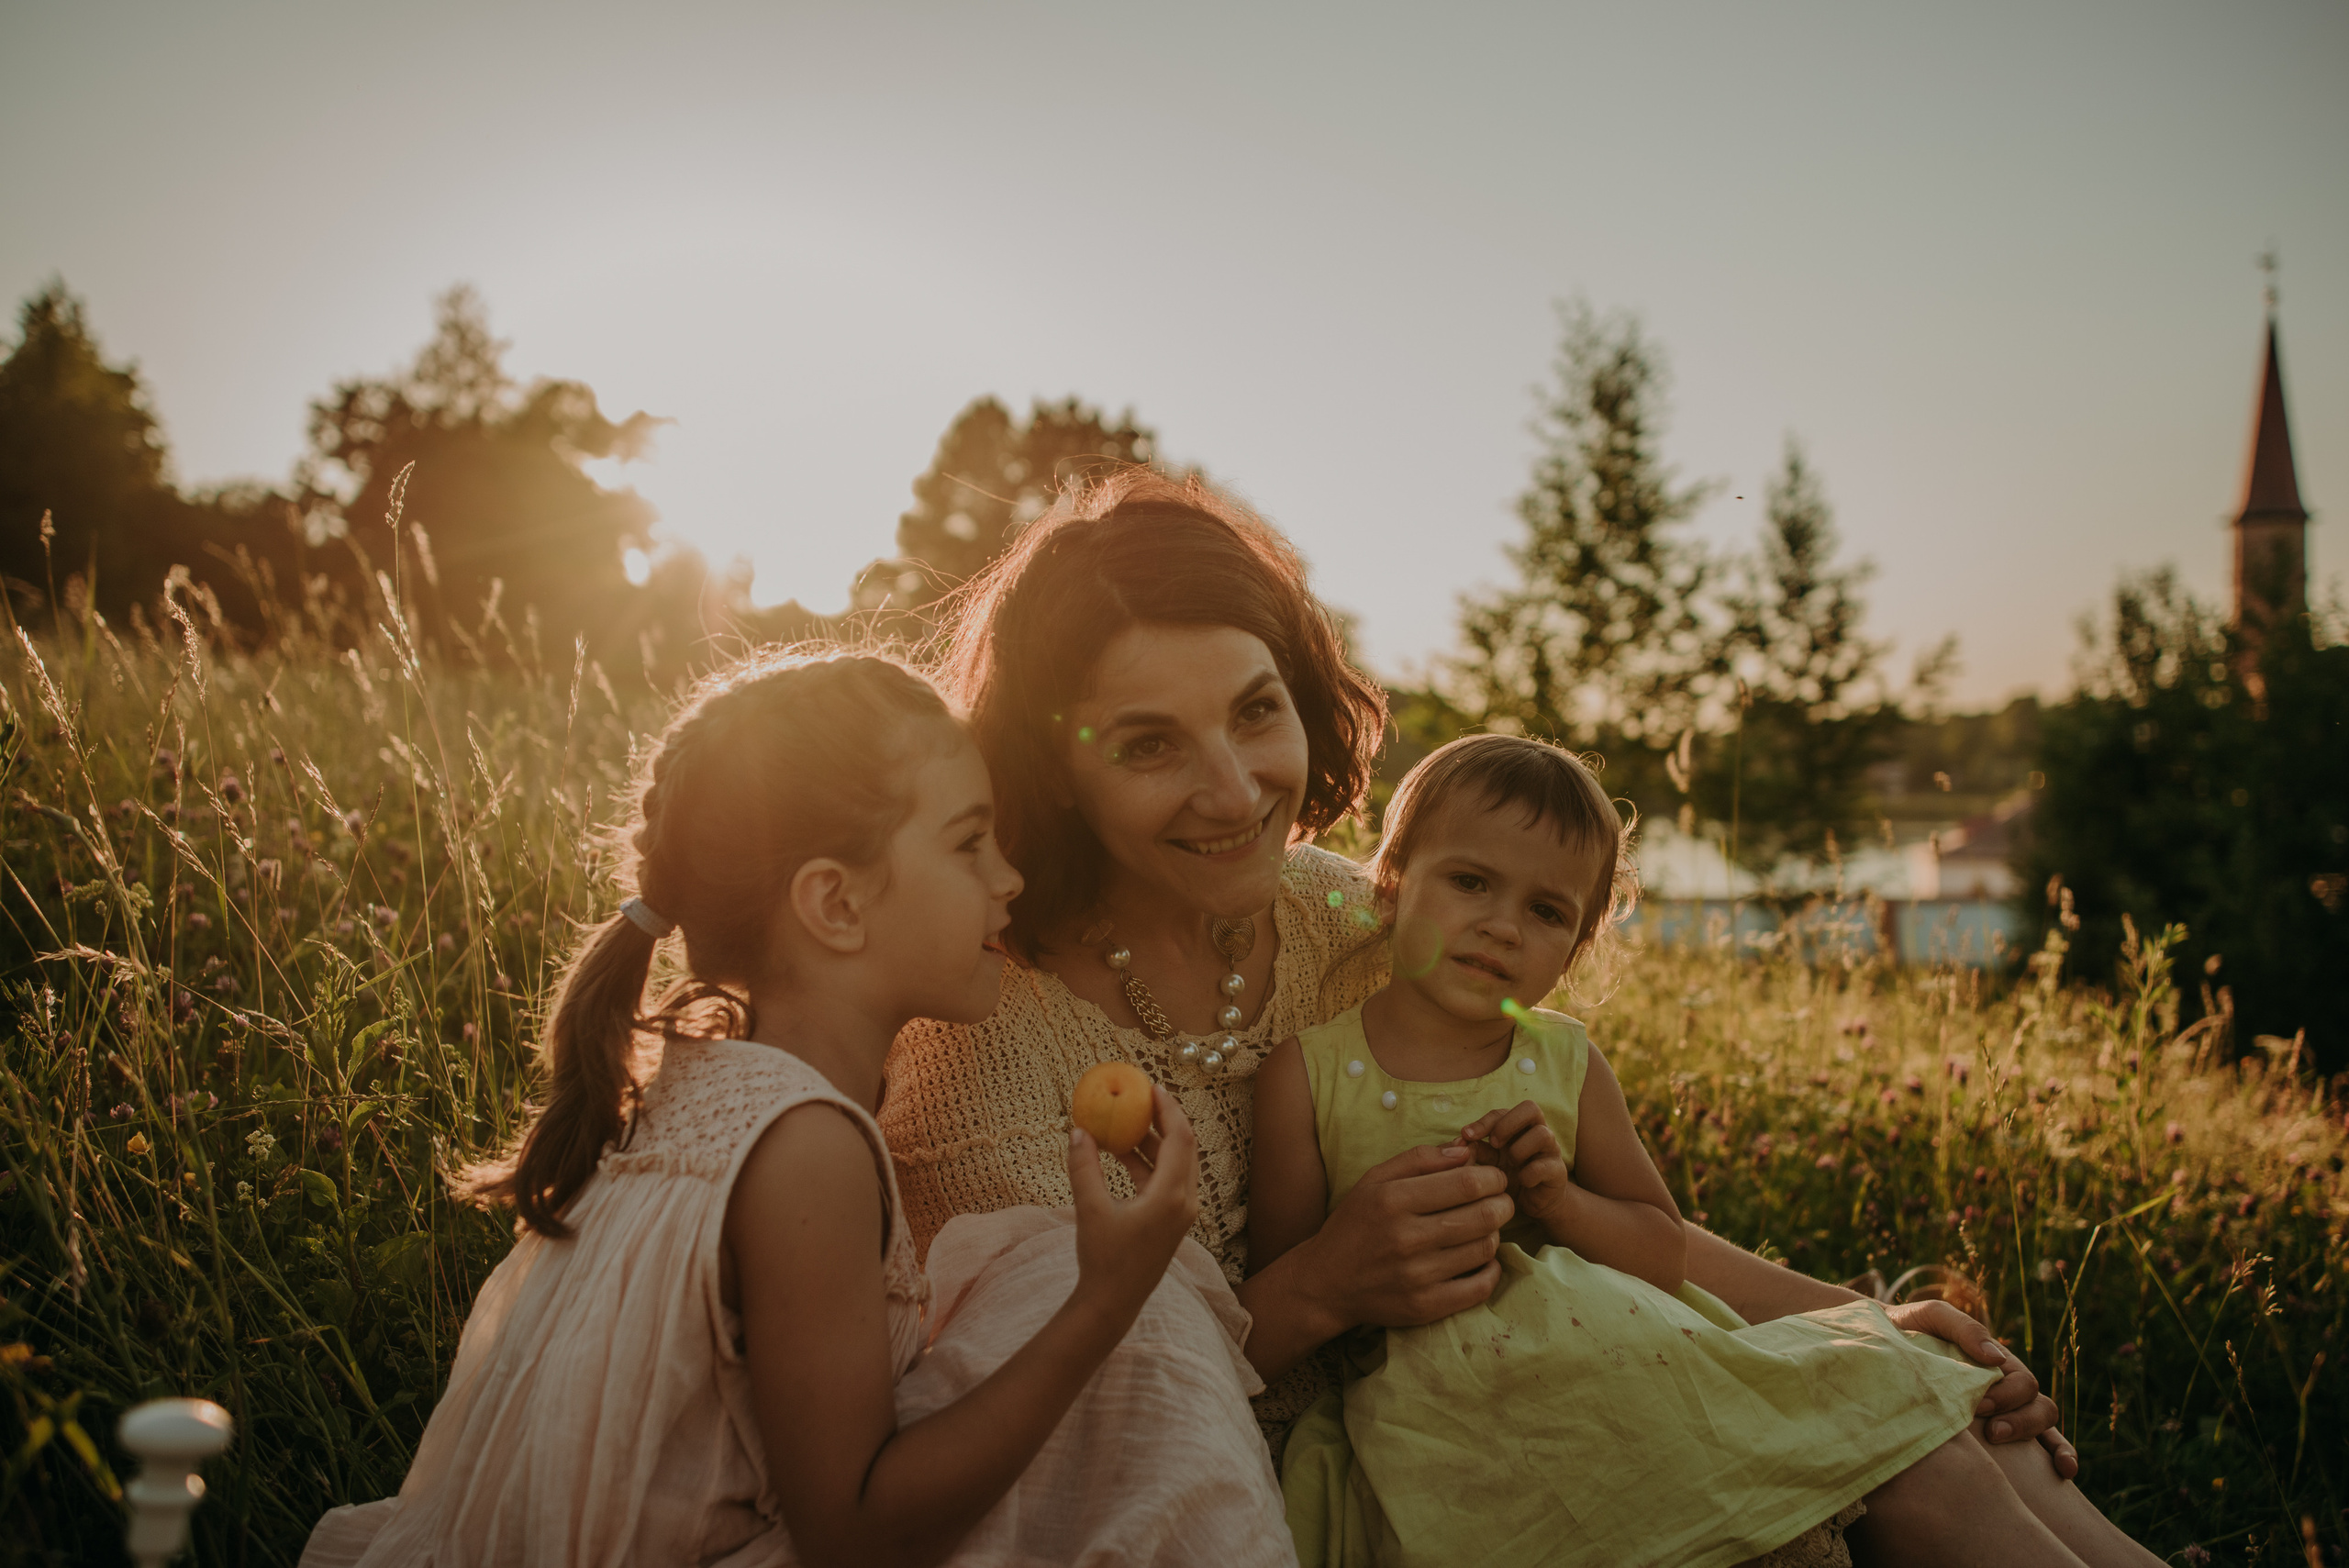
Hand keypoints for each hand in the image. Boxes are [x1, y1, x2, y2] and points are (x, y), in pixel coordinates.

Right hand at [1067, 1087, 1200, 1323]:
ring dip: (1153, 1142)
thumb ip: (1084, 1167)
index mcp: (1171, 1196)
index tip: (1152, 1086)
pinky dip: (1148, 1164)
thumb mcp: (1090, 1208)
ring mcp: (1181, 1213)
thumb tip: (1078, 1130)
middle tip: (1142, 1097)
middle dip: (1165, 1119)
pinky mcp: (1172, 1222)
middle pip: (1184, 1147)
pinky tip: (1122, 1153)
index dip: (1168, 1109)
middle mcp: (1184, 1202)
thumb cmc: (1102, 1258)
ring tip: (1125, 1122)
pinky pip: (1166, 1181)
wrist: (1113, 1302)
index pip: (1179, 1139)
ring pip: (1175, 1164)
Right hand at [1297, 1143, 1513, 1331]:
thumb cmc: (1354, 1225)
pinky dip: (1491, 1270)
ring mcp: (1417, 1276)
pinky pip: (1480, 1287)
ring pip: (1485, 1248)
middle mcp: (1406, 1238)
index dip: (1493, 1177)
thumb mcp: (1373, 1180)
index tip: (1494, 1178)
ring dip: (1494, 1233)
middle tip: (1500, 1201)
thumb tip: (1465, 1152)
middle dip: (1503, 1203)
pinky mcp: (1425, 1307)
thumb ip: (1419, 1159)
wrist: (1325, 1283)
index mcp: (1394, 1200)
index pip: (1468, 1183)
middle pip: (1484, 1215)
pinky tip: (1482, 1259)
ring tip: (1483, 1228)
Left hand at [1454, 1100, 1573, 1231]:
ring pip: (1543, 1134)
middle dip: (1508, 1124)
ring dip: (1520, 1149)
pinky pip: (1547, 1165)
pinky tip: (1521, 1182)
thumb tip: (1456, 1143)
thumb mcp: (1489, 1163)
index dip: (1484, 1121)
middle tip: (1494, 1144)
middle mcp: (1537, 1132)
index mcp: (1519, 1127)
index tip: (1466, 1135)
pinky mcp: (1558, 1172)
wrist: (1533, 1203)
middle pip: (1531, 1108)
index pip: (1503, 1110)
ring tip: (1510, 1164)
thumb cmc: (1508, 1177)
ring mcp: (1550, 1151)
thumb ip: (1476, 1150)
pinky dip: (1530, 1174)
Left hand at [1884, 1298, 2078, 1479]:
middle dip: (2022, 1422)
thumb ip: (1964, 1329)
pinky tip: (2063, 1474)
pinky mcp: (1990, 1430)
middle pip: (2040, 1408)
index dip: (2008, 1396)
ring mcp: (2003, 1410)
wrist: (1881, 1342)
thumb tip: (1995, 1359)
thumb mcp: (1933, 1316)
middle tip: (1992, 1431)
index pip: (2023, 1383)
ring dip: (2035, 1439)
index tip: (1979, 1405)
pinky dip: (2058, 1456)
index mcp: (1998, 1363)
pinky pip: (2038, 1448)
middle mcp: (2007, 1388)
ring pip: (2043, 1427)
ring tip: (2001, 1442)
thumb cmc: (1910, 1327)